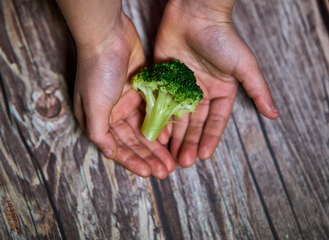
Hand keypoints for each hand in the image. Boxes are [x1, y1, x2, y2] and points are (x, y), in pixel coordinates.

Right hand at [74, 14, 174, 177]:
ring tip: (171, 159)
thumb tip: (110, 153)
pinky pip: (154, 112)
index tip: (149, 173)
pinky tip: (170, 136)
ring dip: (157, 144)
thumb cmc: (97, 71)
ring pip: (145, 129)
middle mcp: (113, 113)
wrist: (109, 35)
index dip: (132, 161)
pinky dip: (161, 124)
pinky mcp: (142, 90)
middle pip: (133, 141)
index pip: (117, 147)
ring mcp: (128, 102)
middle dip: (148, 156)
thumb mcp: (93, 105)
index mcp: (98, 119)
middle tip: (166, 170)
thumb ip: (100, 132)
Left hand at [154, 0, 278, 166]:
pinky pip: (160, 102)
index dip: (209, 139)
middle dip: (188, 142)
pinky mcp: (164, 79)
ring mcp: (181, 86)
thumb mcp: (244, 66)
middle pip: (194, 123)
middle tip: (183, 162)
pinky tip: (155, 133)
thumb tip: (274, 114)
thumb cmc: (222, 38)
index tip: (202, 156)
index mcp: (220, 91)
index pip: (215, 121)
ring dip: (173, 135)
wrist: (195, 13)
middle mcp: (200, 91)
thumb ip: (257, 90)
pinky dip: (158, 117)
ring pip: (176, 116)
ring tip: (168, 155)